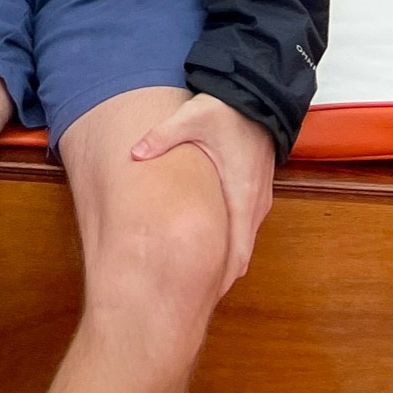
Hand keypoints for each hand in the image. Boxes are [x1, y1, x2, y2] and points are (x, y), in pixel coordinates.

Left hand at [130, 92, 275, 291]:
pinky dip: (231, 237)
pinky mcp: (256, 189)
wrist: (258, 94)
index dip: (223, 278)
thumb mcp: (191, 119)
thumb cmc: (227, 110)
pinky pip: (244, 223)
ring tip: (197, 273)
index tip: (204, 298)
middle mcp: (255, 204)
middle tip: (193, 294)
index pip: (238, 252)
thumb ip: (161, 138)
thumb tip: (134, 154)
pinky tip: (210, 238)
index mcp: (241, 197)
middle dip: (221, 274)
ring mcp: (258, 198)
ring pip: (243, 239)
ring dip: (227, 256)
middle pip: (241, 254)